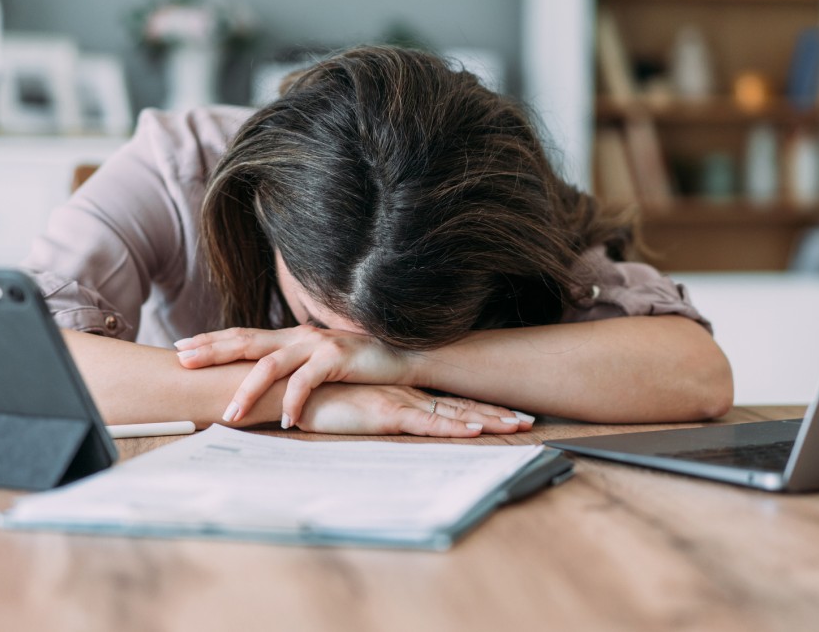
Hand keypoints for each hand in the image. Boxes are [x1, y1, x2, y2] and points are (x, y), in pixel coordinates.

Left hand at [176, 325, 415, 426]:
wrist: (403, 356)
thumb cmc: (360, 366)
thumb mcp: (320, 363)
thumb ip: (295, 366)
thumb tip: (266, 383)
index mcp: (292, 336)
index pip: (245, 335)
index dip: (213, 339)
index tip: (183, 346)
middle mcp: (299, 335)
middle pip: (247, 341)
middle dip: (212, 352)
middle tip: (183, 362)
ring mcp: (317, 345)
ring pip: (271, 366)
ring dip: (248, 392)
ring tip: (230, 416)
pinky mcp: (336, 358)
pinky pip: (306, 382)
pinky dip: (293, 402)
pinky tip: (286, 421)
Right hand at [293, 384, 531, 436]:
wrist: (290, 388)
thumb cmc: (317, 396)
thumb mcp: (351, 402)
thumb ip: (370, 406)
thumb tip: (384, 417)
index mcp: (401, 391)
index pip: (448, 400)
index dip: (478, 405)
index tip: (506, 411)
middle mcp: (407, 394)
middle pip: (460, 405)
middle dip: (496, 413)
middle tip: (528, 418)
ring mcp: (399, 402)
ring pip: (452, 414)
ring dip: (486, 420)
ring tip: (516, 425)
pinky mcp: (385, 413)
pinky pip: (426, 424)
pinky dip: (452, 428)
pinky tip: (475, 431)